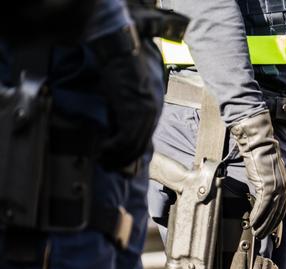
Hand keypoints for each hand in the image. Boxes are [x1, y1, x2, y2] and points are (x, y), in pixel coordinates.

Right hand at [96, 37, 159, 169]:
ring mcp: (144, 115)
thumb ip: (127, 113)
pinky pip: (125, 138)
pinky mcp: (133, 112)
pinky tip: (102, 149)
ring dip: (116, 156)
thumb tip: (116, 131)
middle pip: (139, 147)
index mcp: (153, 112)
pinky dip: (113, 147)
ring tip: (102, 160)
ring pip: (132, 146)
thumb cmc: (122, 70)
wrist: (121, 54)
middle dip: (123, 160)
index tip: (119, 162)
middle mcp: (152, 116)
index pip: (145, 142)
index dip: (131, 155)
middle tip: (108, 166)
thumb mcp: (128, 95)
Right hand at [231, 111, 285, 238]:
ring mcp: (277, 187)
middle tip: (262, 236)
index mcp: (285, 185)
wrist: (258, 144)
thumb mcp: (265, 175)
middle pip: (278, 213)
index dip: (277, 222)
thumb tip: (260, 199)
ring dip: (263, 224)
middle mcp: (284, 187)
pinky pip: (263, 206)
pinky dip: (258, 216)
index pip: (282, 209)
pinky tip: (253, 223)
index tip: (272, 232)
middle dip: (270, 227)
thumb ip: (266, 187)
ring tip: (257, 233)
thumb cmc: (258, 157)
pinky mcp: (269, 186)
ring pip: (271, 212)